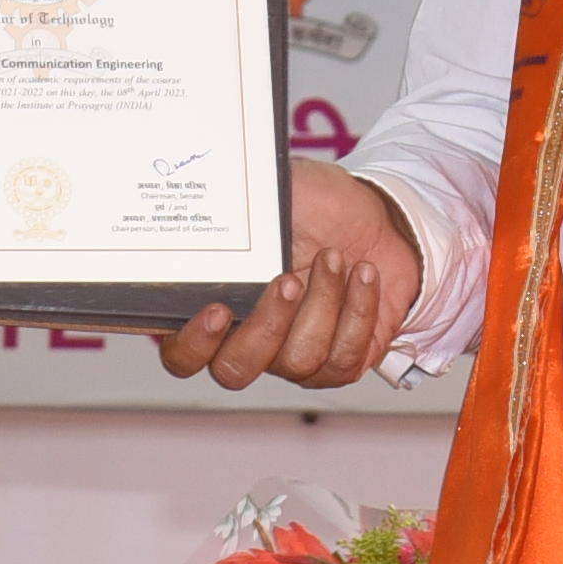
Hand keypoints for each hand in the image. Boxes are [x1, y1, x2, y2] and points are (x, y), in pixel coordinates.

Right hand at [154, 159, 423, 391]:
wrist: (380, 218)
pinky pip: (343, 358)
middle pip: (234, 370)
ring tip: (333, 257)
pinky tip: (362, 275)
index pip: (182, 353)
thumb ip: (238, 205)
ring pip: (297, 360)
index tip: (219, 308)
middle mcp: (249, 339)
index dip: (193, 344)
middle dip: (266, 325)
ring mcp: (293, 357)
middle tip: (288, 279)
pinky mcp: (338, 362)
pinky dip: (357, 310)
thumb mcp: (273, 195)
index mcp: (217, 303)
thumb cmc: (317, 207)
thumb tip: (214, 193)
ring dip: (322, 303)